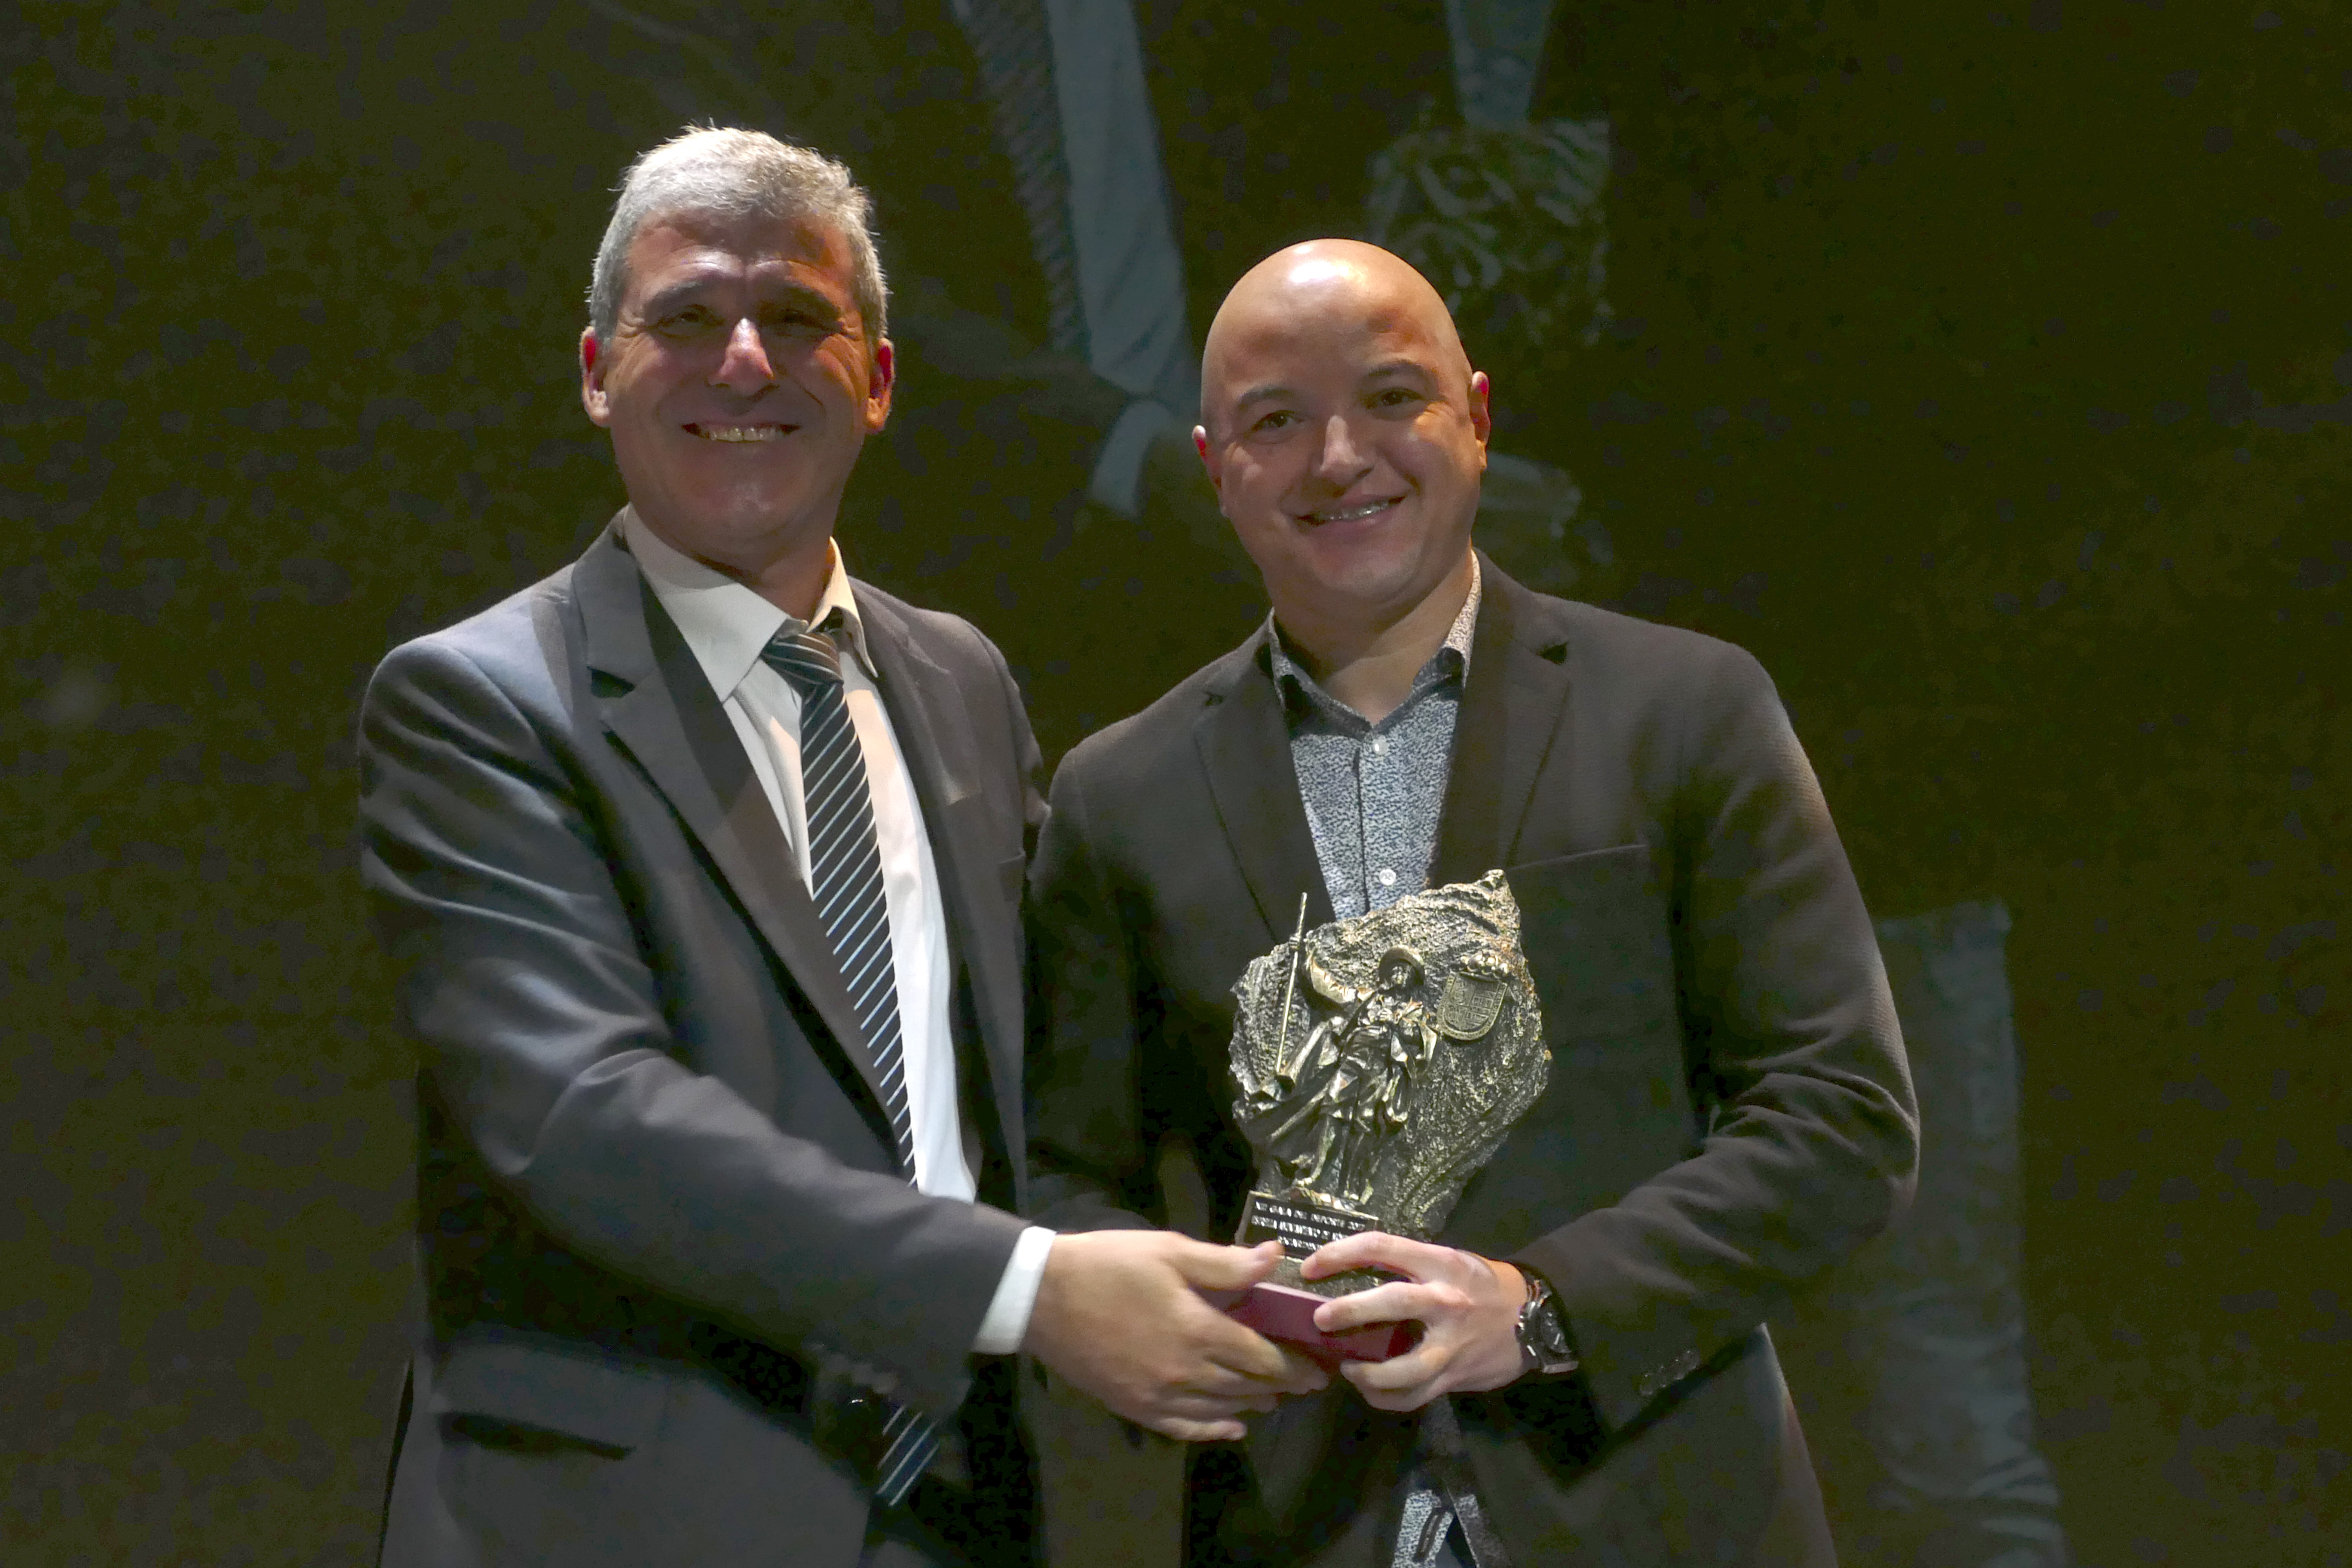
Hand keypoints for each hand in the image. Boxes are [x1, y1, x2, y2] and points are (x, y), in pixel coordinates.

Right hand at [1023, 1233, 1330, 1440]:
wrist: (1042, 1297)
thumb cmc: (1109, 1264)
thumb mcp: (1170, 1250)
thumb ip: (1225, 1263)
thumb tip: (1275, 1259)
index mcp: (1198, 1330)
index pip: (1263, 1357)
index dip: (1296, 1364)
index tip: (1320, 1365)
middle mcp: (1185, 1372)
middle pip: (1247, 1387)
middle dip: (1283, 1385)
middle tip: (1307, 1380)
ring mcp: (1158, 1396)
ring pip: (1221, 1409)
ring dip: (1253, 1404)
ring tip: (1275, 1397)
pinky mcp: (1135, 1407)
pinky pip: (1185, 1427)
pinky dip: (1214, 1430)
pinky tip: (1232, 1427)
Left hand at [1302, 1232, 1525, 1411]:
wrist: (1533, 1318)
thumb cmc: (1483, 1284)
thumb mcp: (1450, 1261)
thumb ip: (1409, 1266)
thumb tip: (1350, 1273)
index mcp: (1440, 1263)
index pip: (1381, 1247)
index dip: (1340, 1254)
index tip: (1311, 1266)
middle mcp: (1445, 1300)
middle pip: (1392, 1302)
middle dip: (1350, 1311)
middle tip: (1320, 1319)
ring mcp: (1451, 1344)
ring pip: (1403, 1368)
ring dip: (1366, 1373)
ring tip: (1345, 1369)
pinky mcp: (1454, 1375)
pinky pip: (1414, 1396)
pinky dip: (1385, 1397)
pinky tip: (1369, 1390)